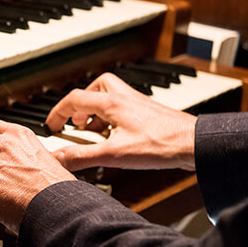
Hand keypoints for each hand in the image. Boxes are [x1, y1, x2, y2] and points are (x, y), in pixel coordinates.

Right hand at [46, 73, 196, 170]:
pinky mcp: (150, 113)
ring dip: (99, 108)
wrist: (195, 144)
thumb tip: (57, 159)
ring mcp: (139, 104)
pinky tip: (118, 135)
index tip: (52, 125)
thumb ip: (82, 157)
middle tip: (77, 120)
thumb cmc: (161, 145)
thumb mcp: (113, 154)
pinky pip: (126, 107)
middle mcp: (125, 99)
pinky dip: (115, 117)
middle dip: (81, 102)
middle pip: (96, 87)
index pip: (74, 99)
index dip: (58, 112)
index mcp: (112, 104)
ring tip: (95, 129)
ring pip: (112, 94)